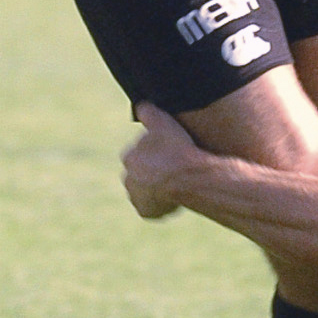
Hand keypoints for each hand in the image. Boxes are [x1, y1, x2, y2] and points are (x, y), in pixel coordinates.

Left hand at [123, 101, 198, 217]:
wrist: (189, 178)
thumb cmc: (177, 149)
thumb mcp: (162, 122)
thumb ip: (147, 112)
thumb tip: (140, 105)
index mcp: (129, 157)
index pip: (139, 155)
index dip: (155, 154)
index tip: (169, 154)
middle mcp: (127, 178)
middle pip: (141, 175)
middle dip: (153, 173)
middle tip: (174, 170)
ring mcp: (136, 197)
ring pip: (146, 192)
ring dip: (157, 189)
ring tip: (176, 184)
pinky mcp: (146, 212)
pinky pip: (153, 209)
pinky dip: (161, 205)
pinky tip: (175, 198)